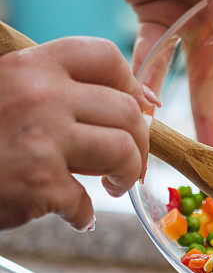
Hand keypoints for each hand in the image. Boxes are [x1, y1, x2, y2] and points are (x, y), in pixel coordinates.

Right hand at [0, 38, 153, 230]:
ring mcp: (42, 139)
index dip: (131, 85)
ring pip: (122, 151)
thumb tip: (135, 102)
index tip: (140, 109)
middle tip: (128, 164)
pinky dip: (83, 215)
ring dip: (126, 175)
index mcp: (33, 66)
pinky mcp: (39, 183)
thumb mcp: (12, 91)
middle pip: (126, 111)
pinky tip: (74, 216)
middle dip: (139, 143)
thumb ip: (58, 90)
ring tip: (112, 186)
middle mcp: (41, 95)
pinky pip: (85, 202)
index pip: (106, 57)